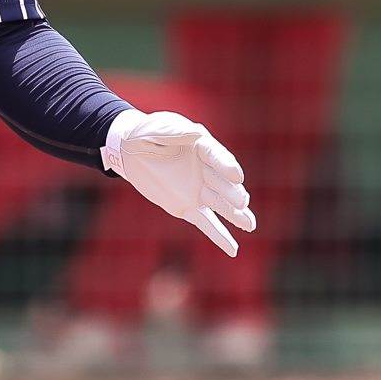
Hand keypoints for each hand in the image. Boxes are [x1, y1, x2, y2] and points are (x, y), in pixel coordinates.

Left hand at [103, 108, 257, 255]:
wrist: (131, 152)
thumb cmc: (145, 135)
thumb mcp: (157, 130)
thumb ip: (176, 133)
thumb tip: (195, 132)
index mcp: (202, 147)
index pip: (218, 157)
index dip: (227, 166)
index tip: (236, 176)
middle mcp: (207, 170)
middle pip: (223, 183)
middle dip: (233, 193)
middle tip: (242, 203)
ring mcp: (199, 190)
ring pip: (220, 205)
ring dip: (235, 215)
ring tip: (249, 225)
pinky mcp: (188, 207)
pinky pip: (206, 223)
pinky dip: (219, 236)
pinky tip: (233, 250)